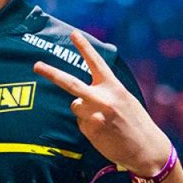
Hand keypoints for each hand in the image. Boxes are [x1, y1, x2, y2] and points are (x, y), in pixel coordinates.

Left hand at [33, 32, 170, 175]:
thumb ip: (104, 93)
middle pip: (71, 83)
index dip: (84, 47)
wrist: (146, 149)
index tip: (74, 34)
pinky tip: (103, 132)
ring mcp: (95, 114)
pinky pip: (80, 123)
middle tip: (36, 65)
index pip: (96, 63)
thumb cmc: (135, 123)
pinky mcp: (90, 129)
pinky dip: (87, 126)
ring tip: (102, 120)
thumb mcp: (125, 100)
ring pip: (75, 105)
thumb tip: (79, 97)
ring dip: (83, 111)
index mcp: (114, 87)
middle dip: (51, 73)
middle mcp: (103, 98)